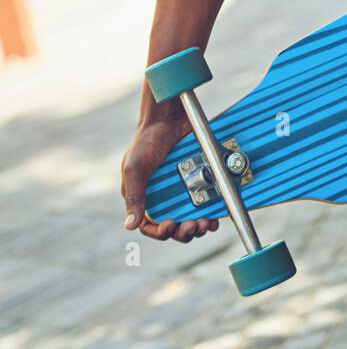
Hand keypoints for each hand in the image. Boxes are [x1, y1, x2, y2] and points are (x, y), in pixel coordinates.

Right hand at [122, 112, 220, 242]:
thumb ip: (134, 196)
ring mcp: (183, 190)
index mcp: (144, 199)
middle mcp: (164, 198)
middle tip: (191, 226)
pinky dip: (211, 212)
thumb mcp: (135, 168)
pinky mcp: (199, 181)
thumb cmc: (146, 140)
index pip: (151, 227)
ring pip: (192, 219)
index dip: (161, 232)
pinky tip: (214, 215)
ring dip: (198, 227)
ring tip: (204, 224)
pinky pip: (207, 202)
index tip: (169, 227)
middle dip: (184, 232)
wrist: (169, 116)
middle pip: (175, 227)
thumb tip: (130, 226)